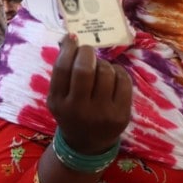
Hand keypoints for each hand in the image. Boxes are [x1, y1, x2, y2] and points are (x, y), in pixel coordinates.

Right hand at [47, 36, 132, 154]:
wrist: (87, 144)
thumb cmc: (72, 112)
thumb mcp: (59, 96)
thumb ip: (62, 71)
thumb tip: (69, 38)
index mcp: (58, 103)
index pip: (62, 68)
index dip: (68, 49)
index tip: (72, 39)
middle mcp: (78, 109)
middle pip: (85, 69)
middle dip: (87, 52)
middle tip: (87, 50)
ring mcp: (102, 113)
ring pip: (106, 72)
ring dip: (103, 63)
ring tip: (100, 68)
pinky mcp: (121, 115)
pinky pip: (123, 80)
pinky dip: (118, 71)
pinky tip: (113, 76)